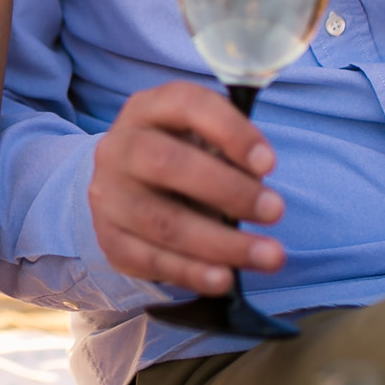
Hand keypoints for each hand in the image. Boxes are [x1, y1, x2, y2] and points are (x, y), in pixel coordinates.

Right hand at [88, 82, 286, 294]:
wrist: (126, 188)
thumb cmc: (181, 156)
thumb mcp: (201, 137)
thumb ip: (228, 149)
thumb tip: (257, 177)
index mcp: (147, 109)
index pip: (186, 105)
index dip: (230, 131)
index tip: (269, 164)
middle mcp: (119, 147)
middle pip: (166, 163)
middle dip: (228, 190)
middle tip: (275, 211)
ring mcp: (109, 196)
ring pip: (163, 222)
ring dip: (222, 243)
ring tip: (269, 256)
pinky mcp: (110, 239)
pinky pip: (152, 260)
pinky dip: (193, 273)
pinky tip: (226, 279)